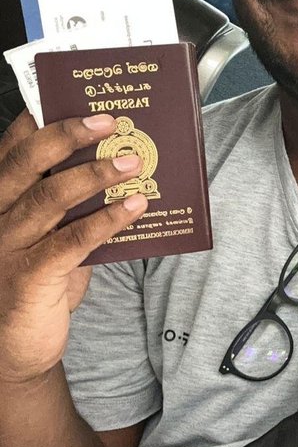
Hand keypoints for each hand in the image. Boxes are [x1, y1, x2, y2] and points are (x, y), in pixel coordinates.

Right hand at [0, 111, 147, 384]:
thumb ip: (68, 202)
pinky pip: (71, 241)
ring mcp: (7, 247)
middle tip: (107, 121)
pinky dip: (107, 220)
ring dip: (96, 175)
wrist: (14, 350)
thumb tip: (118, 161)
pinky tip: (136, 205)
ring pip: (50, 198)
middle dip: (68, 135)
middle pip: (26, 163)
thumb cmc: (37, 279)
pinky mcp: (28, 278)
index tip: (73, 96)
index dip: (38, 119)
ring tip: (133, 161)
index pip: (12, 148)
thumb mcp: (47, 232)